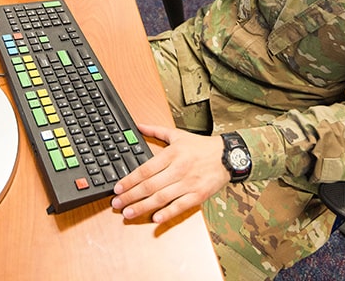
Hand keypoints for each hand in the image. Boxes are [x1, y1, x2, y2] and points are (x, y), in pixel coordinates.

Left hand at [111, 123, 227, 223]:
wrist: (228, 156)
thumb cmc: (201, 146)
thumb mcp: (177, 135)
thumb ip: (155, 131)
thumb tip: (137, 125)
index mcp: (172, 154)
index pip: (146, 169)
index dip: (130, 180)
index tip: (117, 188)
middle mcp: (179, 169)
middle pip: (150, 185)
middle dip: (131, 196)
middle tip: (116, 203)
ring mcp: (188, 183)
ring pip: (162, 198)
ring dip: (143, 207)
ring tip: (128, 212)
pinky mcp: (198, 195)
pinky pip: (180, 206)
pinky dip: (167, 213)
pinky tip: (155, 218)